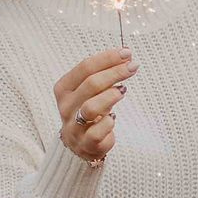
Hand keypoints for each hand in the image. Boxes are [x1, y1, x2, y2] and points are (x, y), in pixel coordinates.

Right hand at [54, 49, 135, 163]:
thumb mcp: (89, 91)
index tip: (126, 53)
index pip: (85, 67)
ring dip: (111, 96)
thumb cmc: (87, 110)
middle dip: (115, 72)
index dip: (107, 58)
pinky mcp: (85, 143)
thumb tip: (124, 57)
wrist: (78, 144)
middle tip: (132, 67)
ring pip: (91, 107)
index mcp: (64, 88)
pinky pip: (97, 132)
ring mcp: (74, 126)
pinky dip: (108, 123)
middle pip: (90, 84)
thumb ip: (102, 75)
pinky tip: (113, 118)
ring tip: (123, 90)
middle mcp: (66, 106)